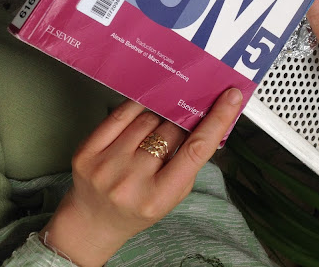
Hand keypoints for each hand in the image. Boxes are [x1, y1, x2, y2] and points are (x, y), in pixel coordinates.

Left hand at [40, 88, 242, 266]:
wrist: (92, 222)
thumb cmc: (138, 207)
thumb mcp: (173, 194)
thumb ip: (189, 161)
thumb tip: (207, 117)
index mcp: (159, 197)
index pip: (196, 149)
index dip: (218, 119)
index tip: (231, 97)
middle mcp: (131, 183)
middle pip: (171, 129)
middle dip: (181, 121)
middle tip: (182, 118)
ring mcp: (106, 166)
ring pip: (147, 118)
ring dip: (157, 117)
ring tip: (155, 128)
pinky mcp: (87, 152)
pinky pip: (120, 114)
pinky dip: (135, 109)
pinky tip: (140, 113)